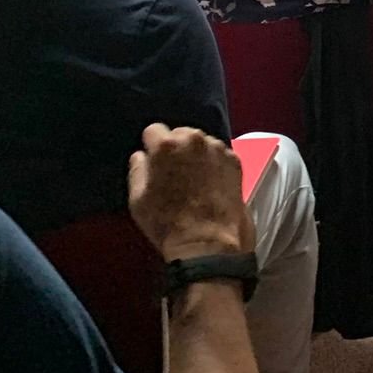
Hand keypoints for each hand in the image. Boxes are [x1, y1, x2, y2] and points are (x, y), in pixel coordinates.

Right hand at [127, 124, 252, 262]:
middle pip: (180, 133)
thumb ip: (137, 170)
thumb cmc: (166, 222)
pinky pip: (219, 153)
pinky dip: (214, 162)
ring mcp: (218, 148)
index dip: (151, 146)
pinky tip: (211, 182)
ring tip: (194, 178)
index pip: (153, 131)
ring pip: (201, 142)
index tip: (153, 162)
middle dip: (175, 147)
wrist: (208, 241)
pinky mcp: (235, 159)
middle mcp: (194, 139)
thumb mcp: (138, 200)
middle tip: (174, 172)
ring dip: (195, 153)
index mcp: (166, 145)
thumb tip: (140, 155)